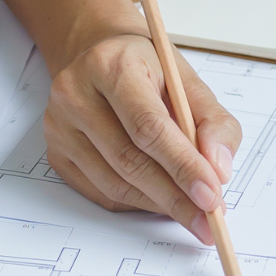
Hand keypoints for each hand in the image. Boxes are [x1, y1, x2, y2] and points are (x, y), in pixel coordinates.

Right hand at [44, 28, 240, 243]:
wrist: (101, 56)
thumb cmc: (148, 70)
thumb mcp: (188, 81)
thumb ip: (214, 122)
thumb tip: (219, 170)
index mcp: (111, 66)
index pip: (148, 126)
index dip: (182, 165)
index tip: (212, 195)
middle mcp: (75, 94)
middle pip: (129, 161)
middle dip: (175, 196)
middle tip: (209, 218)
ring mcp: (59, 126)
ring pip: (114, 184)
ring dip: (159, 204)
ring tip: (192, 212)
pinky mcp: (57, 152)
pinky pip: (102, 193)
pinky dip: (138, 203)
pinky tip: (161, 201)